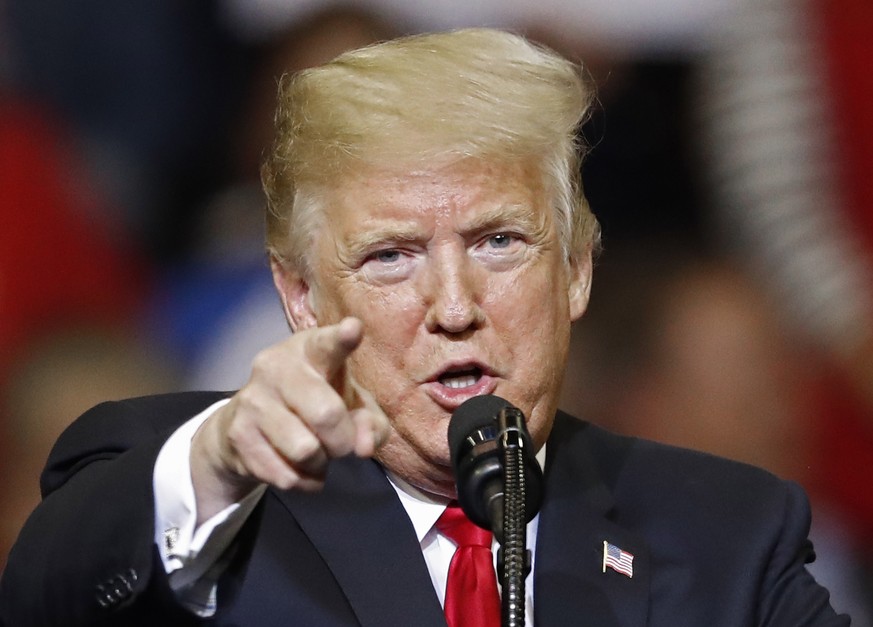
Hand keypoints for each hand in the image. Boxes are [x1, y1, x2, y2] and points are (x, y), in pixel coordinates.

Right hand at [190, 317, 389, 522]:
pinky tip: (297, 468)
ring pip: (306, 451)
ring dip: (320, 464)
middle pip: (326, 415)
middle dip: (343, 441)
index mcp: (310, 349)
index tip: (353, 329)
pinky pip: (286, 475)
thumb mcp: (351, 406)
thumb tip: (363, 447)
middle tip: (340, 444)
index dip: (341, 338)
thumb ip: (371, 423)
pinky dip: (302, 482)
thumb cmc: (315, 404)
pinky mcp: (238, 434)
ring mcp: (252, 399)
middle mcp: (275, 366)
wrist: (246, 425)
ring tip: (315, 454)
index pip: (326, 344)